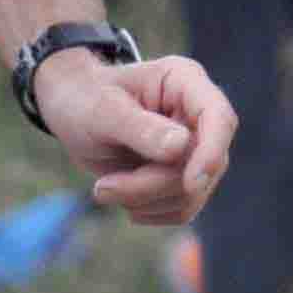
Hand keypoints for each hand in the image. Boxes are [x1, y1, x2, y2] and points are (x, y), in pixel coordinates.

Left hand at [31, 47, 234, 229]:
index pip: (219, 118)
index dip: (211, 153)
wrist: (72, 112)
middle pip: (204, 166)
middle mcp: (197, 115)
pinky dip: (150, 210)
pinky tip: (120, 195)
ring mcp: (195, 148)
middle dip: (153, 185)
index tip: (190, 184)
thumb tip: (181, 147)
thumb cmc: (85, 100)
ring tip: (105, 187)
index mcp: (185, 82)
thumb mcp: (102, 111)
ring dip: (145, 200)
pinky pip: (182, 208)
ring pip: (193, 194)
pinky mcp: (184, 176)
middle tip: (103, 187)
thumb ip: (140, 127)